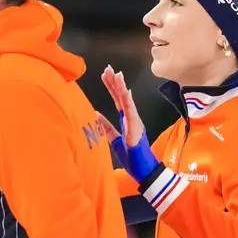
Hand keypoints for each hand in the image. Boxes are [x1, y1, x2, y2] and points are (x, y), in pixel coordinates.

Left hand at [101, 65, 159, 182]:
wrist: (143, 170)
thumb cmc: (131, 157)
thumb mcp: (114, 140)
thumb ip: (105, 127)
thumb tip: (94, 114)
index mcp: (126, 120)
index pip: (117, 99)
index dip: (111, 87)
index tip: (105, 74)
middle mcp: (131, 118)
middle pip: (121, 96)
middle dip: (114, 82)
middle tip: (108, 68)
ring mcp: (135, 121)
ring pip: (126, 100)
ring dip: (121, 87)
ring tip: (116, 73)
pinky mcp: (136, 127)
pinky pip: (131, 111)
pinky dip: (128, 100)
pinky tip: (124, 89)